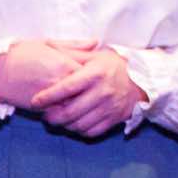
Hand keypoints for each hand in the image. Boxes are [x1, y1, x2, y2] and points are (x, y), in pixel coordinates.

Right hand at [0, 38, 95, 109]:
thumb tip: (95, 42)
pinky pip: (61, 114)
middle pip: (87, 92)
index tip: (101, 74)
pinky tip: (72, 110)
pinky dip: (68, 113)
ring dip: (82, 106)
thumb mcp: (47, 43)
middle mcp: (60, 82)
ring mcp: (51, 97)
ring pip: (75, 106)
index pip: (91, 73)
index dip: (98, 75)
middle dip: (94, 93)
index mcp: (64, 64)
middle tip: (99, 92)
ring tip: (88, 103)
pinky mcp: (40, 108)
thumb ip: (74, 45)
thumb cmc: (20, 54)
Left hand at [30, 46, 148, 135]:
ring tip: (57, 120)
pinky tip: (74, 124)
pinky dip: (79, 131)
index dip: (48, 96)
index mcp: (95, 74)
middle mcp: (103, 91)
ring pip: (79, 124)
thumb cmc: (113, 66)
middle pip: (70, 111)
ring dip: (64, 125)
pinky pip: (91, 131)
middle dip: (52, 116)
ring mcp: (110, 107)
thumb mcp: (94, 55)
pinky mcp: (115, 119)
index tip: (35, 101)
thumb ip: (71, 52)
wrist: (142, 79)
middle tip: (44, 115)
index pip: (66, 88)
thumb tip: (48, 46)